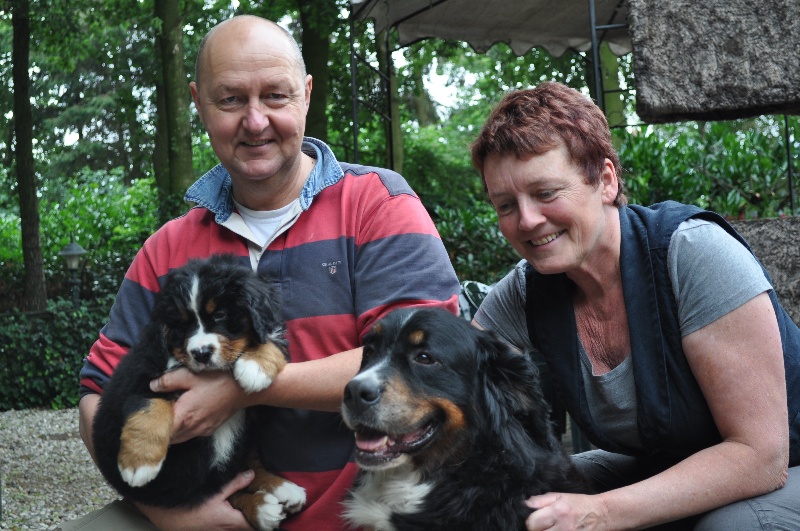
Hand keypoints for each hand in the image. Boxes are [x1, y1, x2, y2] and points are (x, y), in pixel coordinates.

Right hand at [136, 469, 255, 529]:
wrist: (162, 513)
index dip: (262, 519)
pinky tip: (225, 514)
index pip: (251, 525)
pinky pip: (219, 530)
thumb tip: (252, 475)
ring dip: (237, 522)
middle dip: (251, 521)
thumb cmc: (188, 503)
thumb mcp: (214, 491)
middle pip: (242, 529)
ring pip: (231, 530)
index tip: (272, 513)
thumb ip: (235, 483)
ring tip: (243, 510)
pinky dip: (226, 524)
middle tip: (261, 509)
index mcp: (228, 522)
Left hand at [150, 368, 245, 443]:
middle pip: (168, 438)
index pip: (160, 431)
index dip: (150, 428)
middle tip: (153, 418)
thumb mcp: (190, 375)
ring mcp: (202, 430)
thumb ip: (168, 381)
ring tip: (167, 418)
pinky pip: (191, 434)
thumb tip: (152, 386)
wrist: (244, 389)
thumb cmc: (218, 380)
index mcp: (184, 415)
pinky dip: (183, 430)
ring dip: (171, 432)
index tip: (144, 420)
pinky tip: (184, 417)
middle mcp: (192, 428)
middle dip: (160, 430)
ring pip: (179, 438)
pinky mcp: (210, 429)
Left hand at [525, 492, 606, 530]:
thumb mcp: (560, 496)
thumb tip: (525, 505)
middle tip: (544, 526)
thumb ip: (540, 501)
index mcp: (557, 511)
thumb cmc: (580, 504)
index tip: (535, 521)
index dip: (531, 522)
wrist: (601, 514)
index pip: (532, 523)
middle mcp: (564, 527)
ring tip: (552, 529)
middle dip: (538, 530)